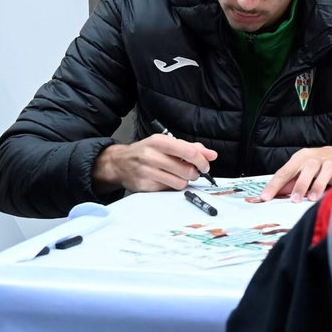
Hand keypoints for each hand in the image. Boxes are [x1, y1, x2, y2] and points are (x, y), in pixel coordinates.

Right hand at [93, 135, 217, 193]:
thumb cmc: (147, 151)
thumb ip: (190, 148)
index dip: (202, 161)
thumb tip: (212, 155)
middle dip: (195, 173)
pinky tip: (166, 180)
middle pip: (186, 170)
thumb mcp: (166, 143)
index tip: (205, 166)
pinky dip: (172, 186)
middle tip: (192, 172)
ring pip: (180, 183)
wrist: (119, 163)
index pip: (188, 152)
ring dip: (184, 181)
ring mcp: (146, 172)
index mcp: (159, 141)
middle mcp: (151, 156)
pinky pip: (168, 190)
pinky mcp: (144, 186)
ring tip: (178, 176)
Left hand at [258, 146, 331, 201]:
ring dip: (319, 184)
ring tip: (312, 199)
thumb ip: (287, 182)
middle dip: (301, 183)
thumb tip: (269, 196)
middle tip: (294, 199)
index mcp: (302, 157)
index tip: (265, 198)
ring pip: (327, 170)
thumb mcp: (300, 169)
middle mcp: (318, 158)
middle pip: (309, 167)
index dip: (275, 185)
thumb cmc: (316, 165)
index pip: (286, 171)